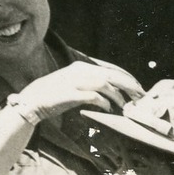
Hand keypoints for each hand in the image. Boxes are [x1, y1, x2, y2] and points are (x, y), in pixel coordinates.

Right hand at [12, 61, 142, 124]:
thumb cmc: (56, 94)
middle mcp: (80, 70)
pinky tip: (108, 109)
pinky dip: (104, 103)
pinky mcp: (72, 94)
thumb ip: (92, 83)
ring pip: (106, 84)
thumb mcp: (75, 83)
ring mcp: (75, 81)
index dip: (127, 78)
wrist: (33, 100)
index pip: (111, 69)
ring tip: (125, 106)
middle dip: (129, 85)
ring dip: (118, 96)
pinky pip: (94, 97)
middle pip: (112, 75)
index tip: (138, 88)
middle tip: (140, 96)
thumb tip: (114, 90)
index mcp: (82, 66)